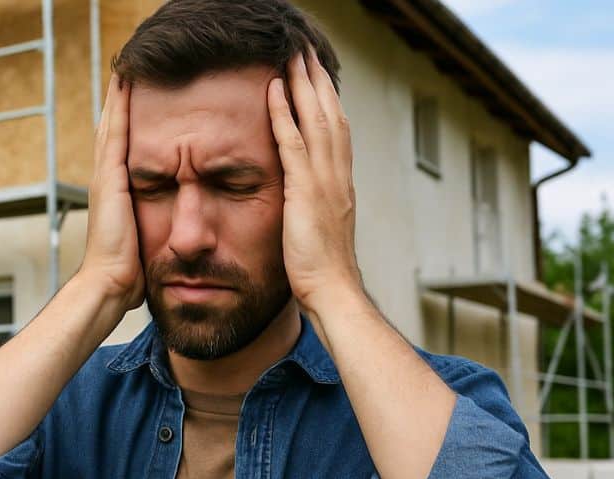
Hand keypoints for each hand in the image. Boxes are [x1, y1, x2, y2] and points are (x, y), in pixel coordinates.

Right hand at [78, 73, 145, 310]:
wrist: (110, 284)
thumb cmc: (130, 271)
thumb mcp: (145, 240)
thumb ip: (153, 226)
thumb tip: (173, 229)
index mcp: (118, 190)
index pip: (124, 145)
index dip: (129, 119)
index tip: (139, 94)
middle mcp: (108, 178)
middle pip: (114, 127)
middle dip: (121, 98)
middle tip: (129, 65)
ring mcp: (105, 176)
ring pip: (113, 123)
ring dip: (119, 94)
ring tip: (127, 64)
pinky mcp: (110, 179)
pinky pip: (116, 134)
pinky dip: (119, 107)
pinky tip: (126, 83)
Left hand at [268, 47, 364, 315]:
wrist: (334, 292)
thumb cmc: (323, 270)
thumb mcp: (320, 230)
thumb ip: (315, 208)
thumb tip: (307, 201)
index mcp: (341, 183)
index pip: (336, 130)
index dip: (327, 100)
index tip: (317, 75)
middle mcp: (337, 175)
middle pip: (330, 114)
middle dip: (318, 80)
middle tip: (307, 51)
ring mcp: (324, 180)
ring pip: (316, 119)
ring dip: (302, 84)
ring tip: (292, 56)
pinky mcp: (306, 191)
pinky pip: (293, 142)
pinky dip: (283, 113)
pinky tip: (272, 90)